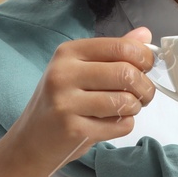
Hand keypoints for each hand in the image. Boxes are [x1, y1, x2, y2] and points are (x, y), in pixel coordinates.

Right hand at [10, 26, 157, 169]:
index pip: (121, 46)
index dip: (144, 58)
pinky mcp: (73, 129)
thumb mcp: (79, 69)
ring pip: (126, 101)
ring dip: (134, 108)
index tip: (147, 68)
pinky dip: (123, 126)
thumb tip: (144, 35)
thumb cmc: (61, 102)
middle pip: (126, 73)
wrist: (31, 141)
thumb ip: (113, 52)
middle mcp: (64, 74)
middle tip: (144, 95)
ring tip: (125, 109)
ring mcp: (66, 103)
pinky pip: (120, 126)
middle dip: (145, 87)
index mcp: (68, 52)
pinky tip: (109, 124)